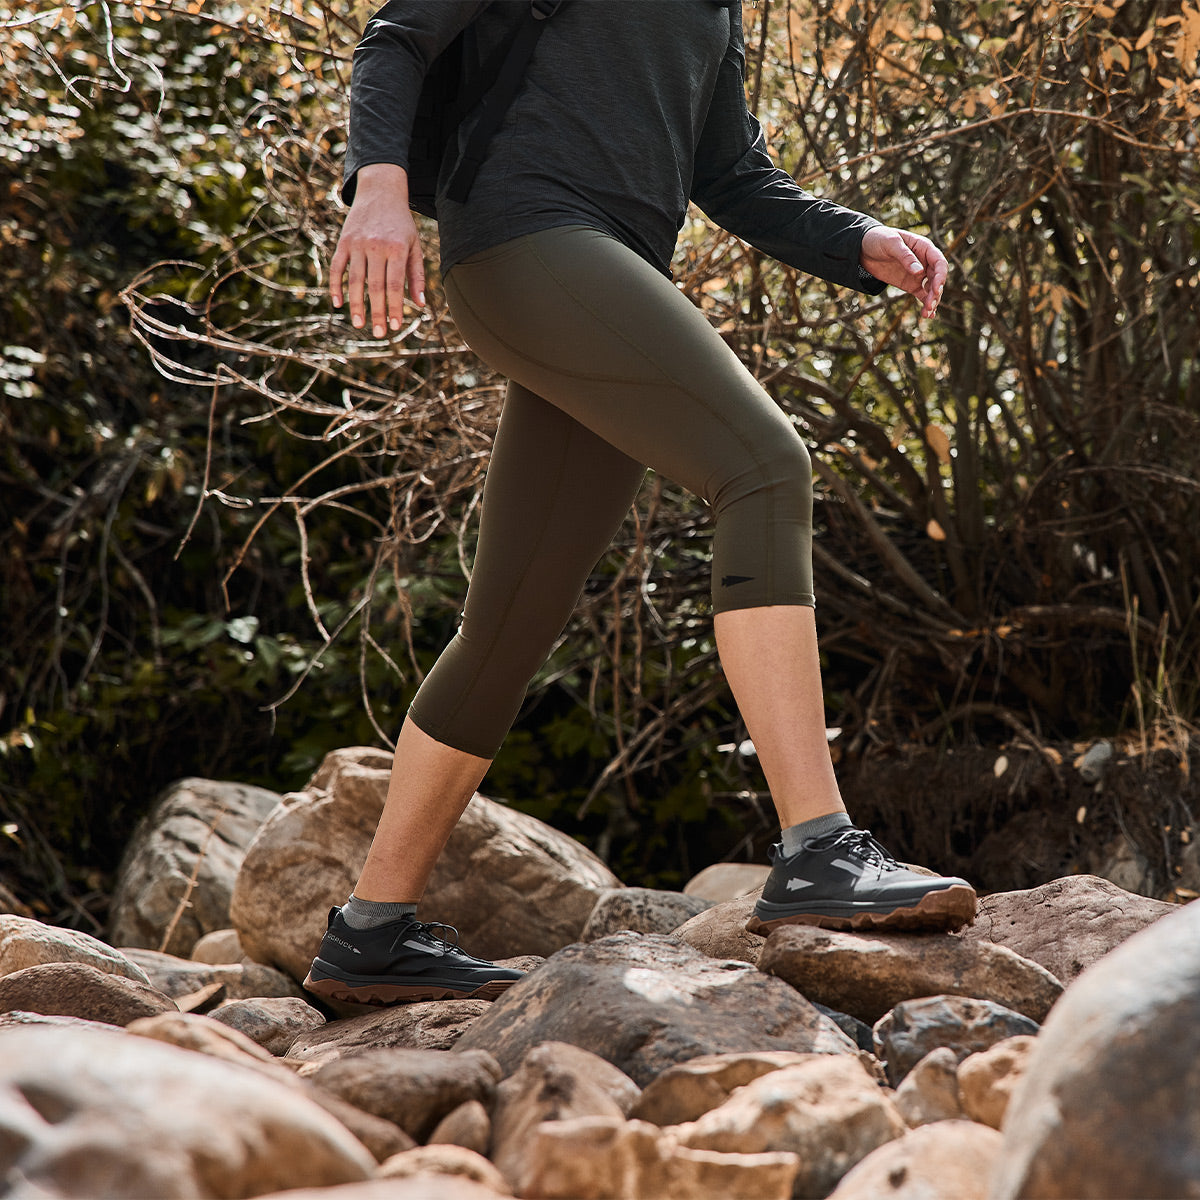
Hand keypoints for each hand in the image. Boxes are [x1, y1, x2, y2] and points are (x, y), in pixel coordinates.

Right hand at [330, 163, 425, 336]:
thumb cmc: (402, 224)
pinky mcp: (344, 241)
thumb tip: (419, 304)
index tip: (396, 327)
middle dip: (377, 312)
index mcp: (397, 249)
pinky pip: (338, 268)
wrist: (380, 191)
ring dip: (356, 305)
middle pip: (375, 287)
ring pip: (355, 280)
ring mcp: (357, 244)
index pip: (395, 286)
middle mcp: (376, 246)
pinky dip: (336, 286)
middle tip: (380, 334)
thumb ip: (417, 275)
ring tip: (359, 325)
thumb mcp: (414, 246)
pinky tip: (338, 303)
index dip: (395, 308)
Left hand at [860, 226, 946, 319]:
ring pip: (931, 289)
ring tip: (927, 313)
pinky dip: (925, 304)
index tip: (936, 289)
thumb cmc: (880, 239)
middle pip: (937, 278)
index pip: (939, 263)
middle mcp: (925, 262)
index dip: (940, 276)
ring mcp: (918, 274)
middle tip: (929, 305)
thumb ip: (905, 257)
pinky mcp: (911, 284)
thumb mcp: (891, 244)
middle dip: (936, 292)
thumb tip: (919, 272)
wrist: (863, 248)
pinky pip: (922, 295)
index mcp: (924, 248)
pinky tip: (928, 315)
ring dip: (931, 301)